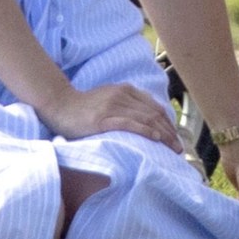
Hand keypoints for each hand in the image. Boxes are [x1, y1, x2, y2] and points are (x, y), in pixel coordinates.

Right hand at [41, 82, 183, 152]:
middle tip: (179, 148)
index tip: (176, 138)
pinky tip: (155, 139)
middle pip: (154, 114)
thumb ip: (126, 105)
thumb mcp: (108, 99)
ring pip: (145, 119)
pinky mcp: (103, 119)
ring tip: (173, 148)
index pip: (154, 107)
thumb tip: (148, 122)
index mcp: (125, 90)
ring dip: (163, 135)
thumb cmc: (84, 107)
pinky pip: (130, 124)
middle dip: (170, 132)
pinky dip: (145, 131)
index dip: (168, 123)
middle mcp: (121, 95)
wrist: (60, 105)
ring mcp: (112, 106)